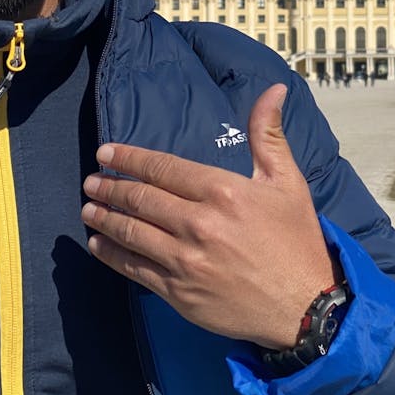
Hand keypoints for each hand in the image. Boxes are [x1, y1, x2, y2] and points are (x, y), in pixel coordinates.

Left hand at [81, 83, 339, 349]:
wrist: (305, 305)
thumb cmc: (296, 239)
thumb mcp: (289, 181)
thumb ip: (269, 134)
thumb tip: (273, 89)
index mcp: (223, 191)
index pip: (163, 168)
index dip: (130, 158)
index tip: (107, 152)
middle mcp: (199, 224)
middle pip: (141, 199)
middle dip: (110, 187)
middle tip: (91, 181)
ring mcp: (185, 261)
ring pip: (131, 233)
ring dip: (105, 218)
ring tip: (89, 208)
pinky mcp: (179, 293)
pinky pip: (135, 269)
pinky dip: (112, 255)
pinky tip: (100, 245)